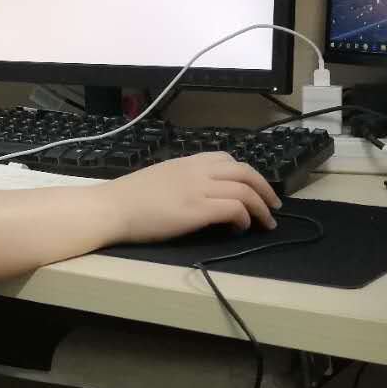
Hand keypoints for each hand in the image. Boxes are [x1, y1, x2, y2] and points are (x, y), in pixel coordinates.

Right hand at [102, 153, 280, 243]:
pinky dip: (245, 218)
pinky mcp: (199, 209)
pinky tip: (241, 228)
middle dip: (265, 188)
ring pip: (246, 190)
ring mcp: (199, 188)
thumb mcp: (159, 178)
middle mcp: (197, 170)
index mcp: (187, 162)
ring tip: (267, 222)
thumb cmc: (127, 197)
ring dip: (262, 207)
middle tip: (273, 205)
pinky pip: (236, 208)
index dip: (246, 173)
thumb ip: (181, 180)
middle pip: (245, 171)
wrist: (112, 207)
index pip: (227, 159)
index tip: (252, 188)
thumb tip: (195, 193)